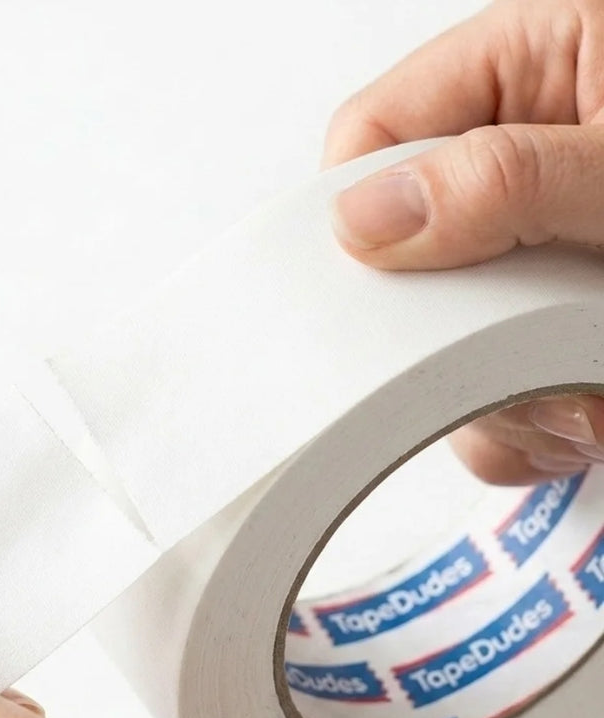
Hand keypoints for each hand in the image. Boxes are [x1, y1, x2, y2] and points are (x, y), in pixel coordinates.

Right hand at [323, 0, 603, 484]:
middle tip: (502, 355)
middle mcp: (524, 170)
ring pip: (442, 347)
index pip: (375, 135)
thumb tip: (370, 215)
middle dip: (443, 333)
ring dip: (502, 396)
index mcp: (535, 69)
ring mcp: (537, 263)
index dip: (356, 208)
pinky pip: (496, 399)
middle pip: (401, 259)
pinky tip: (588, 415)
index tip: (377, 280)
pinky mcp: (555, 337)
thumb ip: (511, 178)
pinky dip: (535, 429)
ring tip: (585, 397)